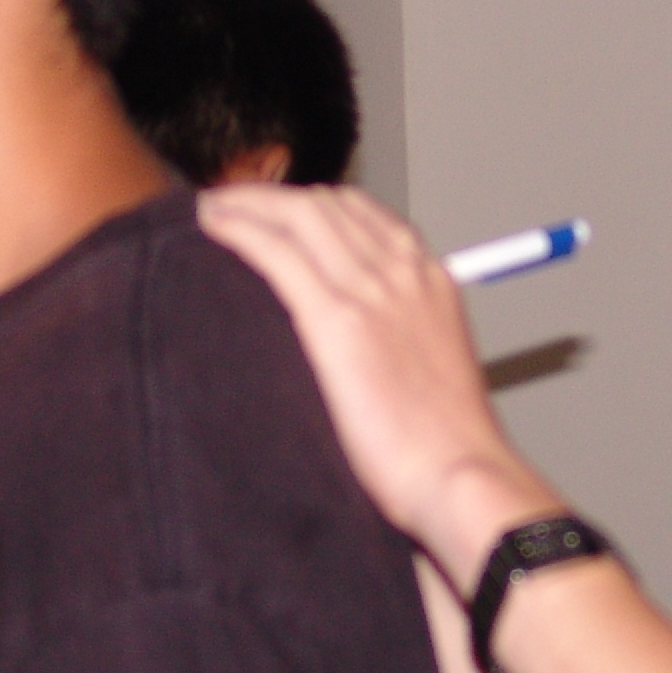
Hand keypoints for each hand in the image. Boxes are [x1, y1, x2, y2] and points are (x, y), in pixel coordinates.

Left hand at [197, 186, 561, 585]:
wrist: (460, 475)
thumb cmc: (446, 446)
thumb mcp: (433, 371)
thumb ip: (401, 342)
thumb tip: (362, 353)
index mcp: (430, 280)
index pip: (365, 214)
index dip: (313, 205)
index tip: (276, 214)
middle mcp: (403, 272)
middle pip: (328, 204)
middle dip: (272, 197)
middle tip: (230, 205)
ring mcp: (372, 290)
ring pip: (299, 215)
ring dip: (247, 203)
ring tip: (210, 211)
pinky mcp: (338, 319)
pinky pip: (278, 253)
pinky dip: (241, 230)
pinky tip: (213, 229)